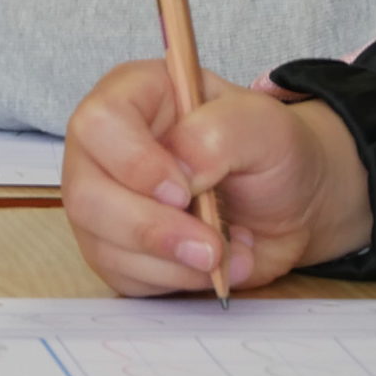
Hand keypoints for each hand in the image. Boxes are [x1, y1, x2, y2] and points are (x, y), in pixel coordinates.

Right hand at [65, 63, 370, 295]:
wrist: (290, 204)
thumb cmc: (270, 150)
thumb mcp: (263, 123)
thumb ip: (218, 133)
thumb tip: (178, 170)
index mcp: (135, 96)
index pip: (101, 122)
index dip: (135, 162)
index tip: (184, 190)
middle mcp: (105, 147)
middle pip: (86, 194)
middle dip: (152, 230)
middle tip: (211, 245)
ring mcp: (104, 200)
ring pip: (101, 243)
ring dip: (171, 260)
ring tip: (225, 250)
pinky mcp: (115, 248)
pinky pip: (123, 275)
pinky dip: (174, 278)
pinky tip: (211, 263)